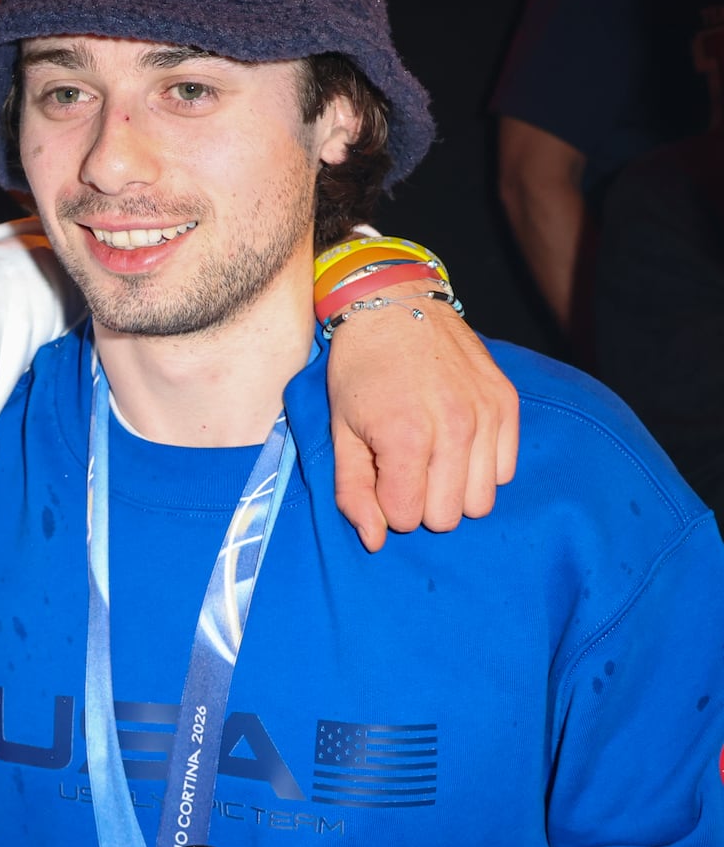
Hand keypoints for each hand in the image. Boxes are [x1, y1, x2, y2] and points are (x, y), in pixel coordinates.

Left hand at [326, 298, 518, 552]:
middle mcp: (454, 428)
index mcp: (405, 437)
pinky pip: (504, 472)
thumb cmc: (360, 369)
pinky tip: (456, 444)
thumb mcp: (340, 431)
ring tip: (431, 458)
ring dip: (452, 491)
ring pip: (481, 502)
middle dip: (420, 502)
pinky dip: (480, 469)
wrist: (396, 305)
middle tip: (404, 467)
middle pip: (446, 517)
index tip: (380, 473)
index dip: (388, 504)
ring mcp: (486, 414)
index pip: (408, 518)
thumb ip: (353, 490)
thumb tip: (375, 541)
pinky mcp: (507, 403)